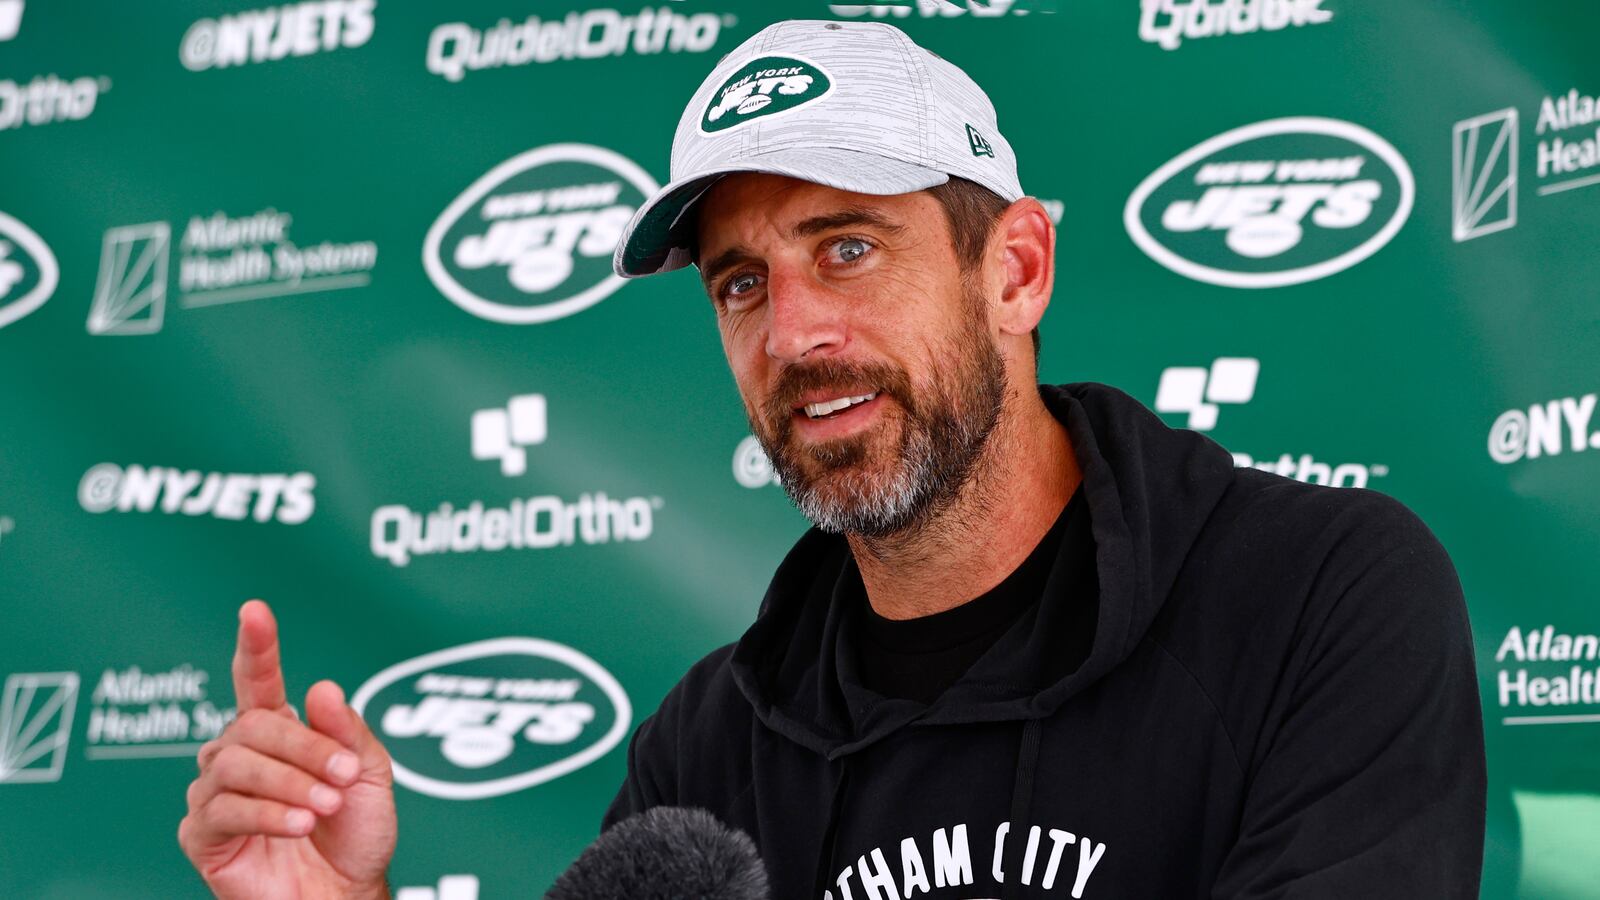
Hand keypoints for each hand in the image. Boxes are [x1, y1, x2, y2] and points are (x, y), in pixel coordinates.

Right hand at [179, 600, 397, 899]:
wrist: (346, 894)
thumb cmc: (357, 835)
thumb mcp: (371, 775)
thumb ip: (348, 731)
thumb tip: (320, 687)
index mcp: (280, 731)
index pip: (259, 680)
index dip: (257, 645)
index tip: (255, 611)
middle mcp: (242, 754)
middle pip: (253, 725)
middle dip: (305, 747)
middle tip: (344, 775)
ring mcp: (216, 793)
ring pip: (234, 763)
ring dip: (289, 782)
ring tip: (324, 807)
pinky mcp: (202, 834)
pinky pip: (220, 809)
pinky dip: (267, 814)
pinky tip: (298, 824)